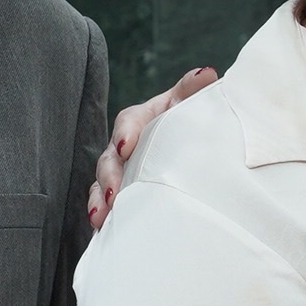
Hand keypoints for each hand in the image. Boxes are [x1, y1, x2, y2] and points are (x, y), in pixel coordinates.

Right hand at [87, 66, 217, 227]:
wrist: (198, 152)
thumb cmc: (190, 122)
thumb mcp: (191, 104)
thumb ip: (193, 90)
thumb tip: (206, 74)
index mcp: (143, 120)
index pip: (129, 121)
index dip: (125, 133)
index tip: (126, 147)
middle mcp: (128, 146)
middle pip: (110, 158)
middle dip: (109, 176)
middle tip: (114, 193)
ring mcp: (123, 172)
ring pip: (103, 185)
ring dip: (100, 200)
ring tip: (101, 218)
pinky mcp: (124, 195)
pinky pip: (107, 206)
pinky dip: (104, 218)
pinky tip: (103, 232)